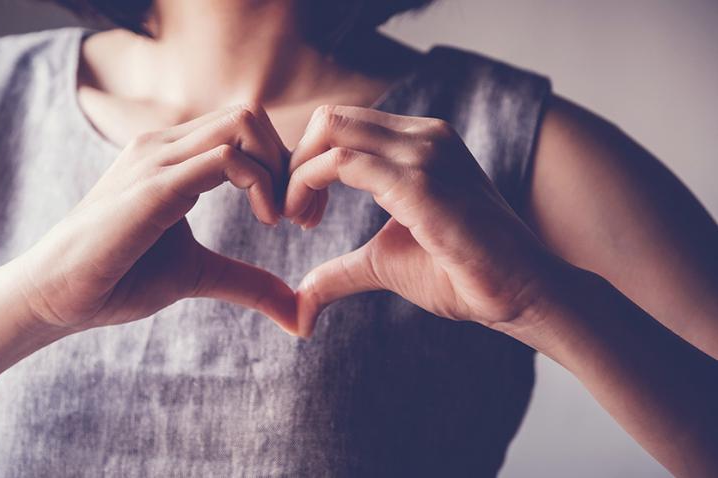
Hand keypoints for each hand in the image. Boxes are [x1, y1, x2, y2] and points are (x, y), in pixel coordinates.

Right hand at [3, 104, 298, 335]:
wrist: (54, 296)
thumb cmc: (118, 278)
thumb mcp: (198, 275)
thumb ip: (247, 282)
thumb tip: (298, 313)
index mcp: (173, 157)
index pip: (245, 129)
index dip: (284, 166)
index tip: (299, 215)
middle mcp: (164, 145)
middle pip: (250, 116)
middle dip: (290, 161)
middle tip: (300, 215)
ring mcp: (156, 159)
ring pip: (243, 124)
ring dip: (280, 169)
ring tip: (282, 218)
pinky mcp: (153, 186)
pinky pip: (224, 158)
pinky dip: (261, 183)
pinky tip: (265, 220)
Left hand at [286, 105, 559, 337]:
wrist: (521, 293)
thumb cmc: (462, 274)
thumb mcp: (385, 263)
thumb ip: (341, 270)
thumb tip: (301, 301)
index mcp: (419, 143)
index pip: (343, 126)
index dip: (308, 163)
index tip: (300, 213)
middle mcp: (423, 136)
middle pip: (331, 118)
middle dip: (295, 161)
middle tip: (291, 213)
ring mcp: (425, 153)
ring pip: (331, 131)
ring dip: (298, 174)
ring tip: (299, 220)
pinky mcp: (420, 182)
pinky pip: (343, 163)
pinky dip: (308, 185)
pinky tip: (308, 222)